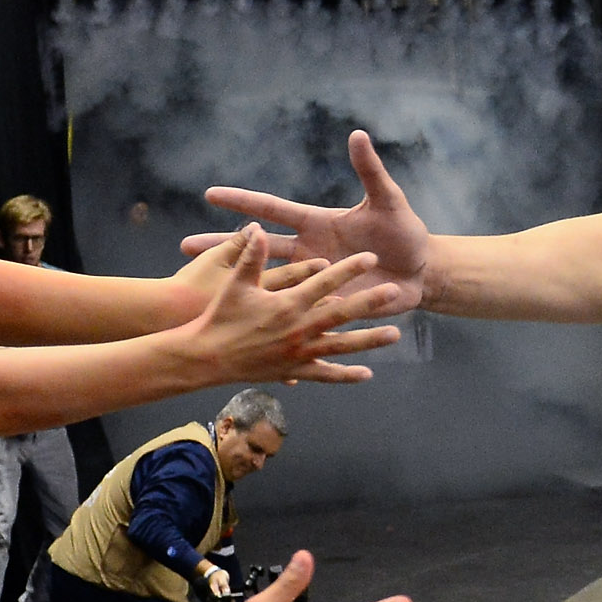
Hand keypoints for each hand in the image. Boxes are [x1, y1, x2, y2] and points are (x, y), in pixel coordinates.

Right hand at [181, 223, 401, 383]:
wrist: (206, 359)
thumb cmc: (218, 317)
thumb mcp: (234, 284)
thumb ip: (249, 256)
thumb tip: (256, 226)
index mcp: (287, 304)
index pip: (324, 282)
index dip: (348, 269)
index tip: (369, 257)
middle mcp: (298, 329)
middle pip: (342, 313)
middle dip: (370, 301)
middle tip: (394, 291)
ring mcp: (299, 353)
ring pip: (342, 346)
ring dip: (369, 340)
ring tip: (395, 335)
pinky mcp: (295, 371)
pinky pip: (325, 374)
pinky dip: (345, 375)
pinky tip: (367, 374)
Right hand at [191, 129, 434, 315]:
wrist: (421, 271)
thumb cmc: (404, 232)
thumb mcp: (387, 202)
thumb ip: (370, 171)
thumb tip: (358, 134)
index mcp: (316, 225)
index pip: (272, 209)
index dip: (243, 201)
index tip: (210, 194)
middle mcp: (308, 253)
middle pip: (257, 250)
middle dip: (220, 248)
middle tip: (183, 249)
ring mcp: (313, 281)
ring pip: (267, 283)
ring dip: (236, 286)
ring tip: (198, 294)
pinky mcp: (326, 306)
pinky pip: (293, 312)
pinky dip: (269, 318)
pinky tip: (240, 331)